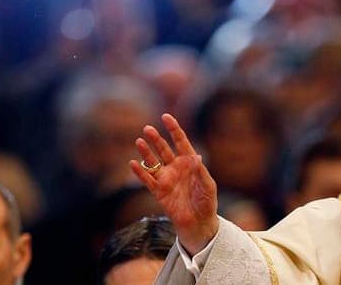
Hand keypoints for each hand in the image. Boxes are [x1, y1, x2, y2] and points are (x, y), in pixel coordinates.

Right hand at [130, 113, 218, 255]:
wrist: (198, 223)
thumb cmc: (207, 202)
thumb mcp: (208, 185)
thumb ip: (201, 172)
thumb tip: (195, 156)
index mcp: (190, 162)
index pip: (181, 142)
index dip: (174, 129)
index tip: (166, 116)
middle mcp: (176, 168)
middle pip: (164, 149)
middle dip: (156, 138)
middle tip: (148, 128)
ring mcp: (166, 179)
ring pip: (153, 162)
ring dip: (146, 152)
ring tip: (139, 141)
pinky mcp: (158, 191)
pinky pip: (147, 180)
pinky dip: (139, 172)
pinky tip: (133, 163)